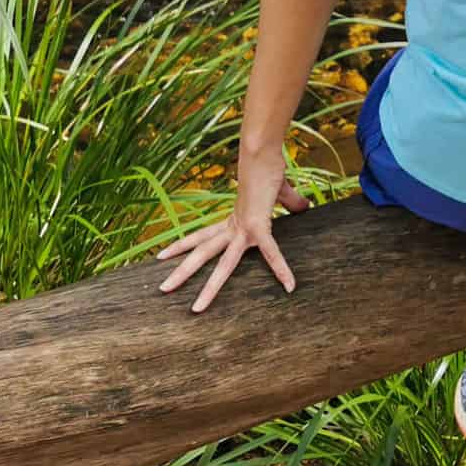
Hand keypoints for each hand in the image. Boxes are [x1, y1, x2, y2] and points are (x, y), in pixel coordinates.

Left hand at [156, 148, 308, 312]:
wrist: (261, 155)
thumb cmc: (268, 168)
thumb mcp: (279, 193)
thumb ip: (290, 203)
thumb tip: (304, 208)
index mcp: (232, 220)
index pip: (201, 236)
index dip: (182, 245)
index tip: (163, 255)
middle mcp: (232, 227)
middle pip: (202, 254)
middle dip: (181, 272)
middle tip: (161, 289)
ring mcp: (243, 229)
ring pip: (223, 264)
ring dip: (209, 288)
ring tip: (196, 309)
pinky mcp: (259, 226)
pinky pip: (270, 252)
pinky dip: (281, 268)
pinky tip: (290, 285)